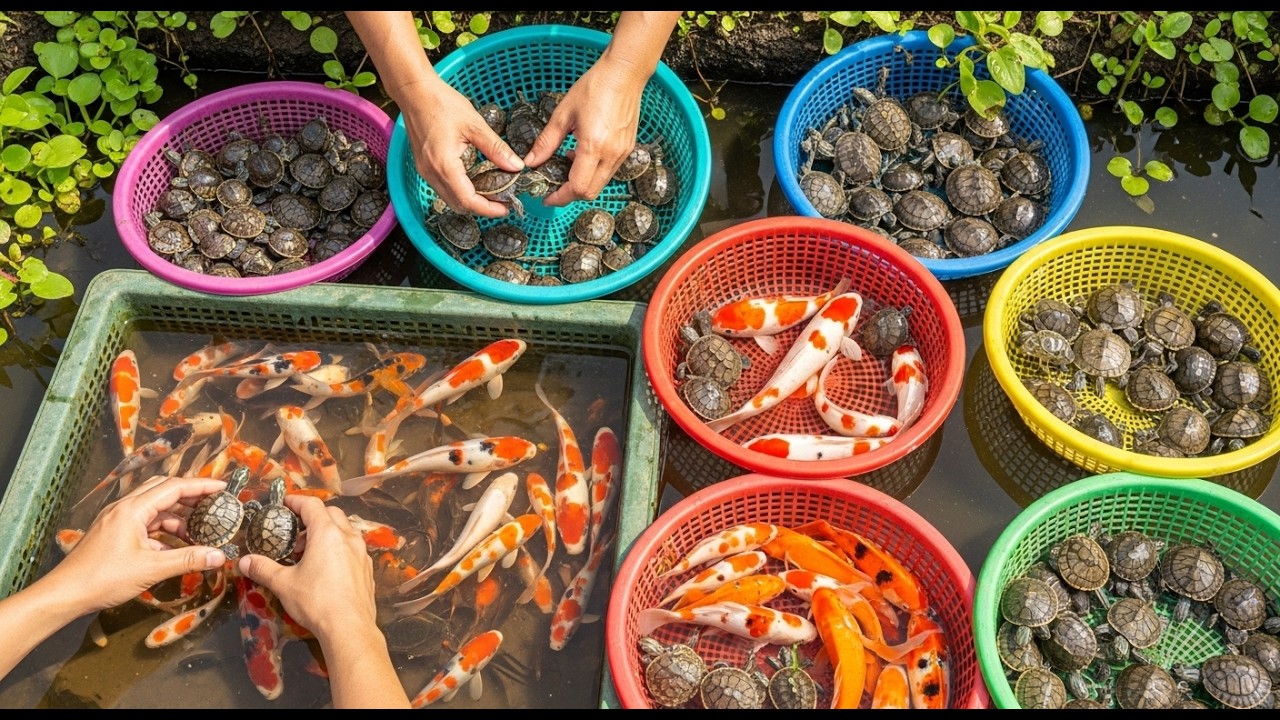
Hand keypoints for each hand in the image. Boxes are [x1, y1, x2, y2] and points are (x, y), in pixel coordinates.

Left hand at [45, 474, 229, 614]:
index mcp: (132, 509)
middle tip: (212, 505)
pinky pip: (143, 524)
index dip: (200, 486)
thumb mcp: (151, 569)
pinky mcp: (113, 533)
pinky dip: (162, 532)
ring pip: (153, 509)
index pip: (173, 487)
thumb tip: (218, 556)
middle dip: (190, 497)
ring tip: (197, 533)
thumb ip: (187, 559)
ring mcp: (117, 520)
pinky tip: (174, 548)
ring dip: (176, 518)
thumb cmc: (103, 578)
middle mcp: (124, 508)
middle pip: (163, 491)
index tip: (222, 489)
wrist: (65, 594)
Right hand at [236, 494, 375, 643]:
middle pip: (331, 513)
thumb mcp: (284, 584)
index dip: (296, 501)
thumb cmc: (315, 601)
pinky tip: (327, 567)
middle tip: (294, 532)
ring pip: (345, 530)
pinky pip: (353, 547)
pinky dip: (339, 547)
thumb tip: (244, 561)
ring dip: (327, 532)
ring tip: (309, 551)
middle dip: (312, 517)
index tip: (285, 504)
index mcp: (327, 534)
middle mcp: (348, 537)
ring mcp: (361, 552)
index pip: (312, 505)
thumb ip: (263, 569)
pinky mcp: (367, 568)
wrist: (349, 627)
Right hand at [397, 75, 524, 217]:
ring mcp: (425, 171)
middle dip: (482, 208)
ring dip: (471, 201)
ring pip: (450, 198)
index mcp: (444, 165)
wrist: (414, 91)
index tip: (506, 208)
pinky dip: (460, 191)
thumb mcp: (475, 125)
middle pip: (458, 204)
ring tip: (492, 194)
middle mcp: (431, 173)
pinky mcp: (424, 166)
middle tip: (503, 202)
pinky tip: (475, 182)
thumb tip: (516, 167)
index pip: (468, 200)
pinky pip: (443, 188)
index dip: (488, 209)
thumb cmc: (442, 103)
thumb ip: (496, 149)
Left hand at [525, 57, 644, 206]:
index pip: (578, 187)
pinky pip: (609, 171)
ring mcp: (622, 153)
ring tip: (567, 161)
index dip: (561, 197)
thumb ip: (546, 142)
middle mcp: (611, 154)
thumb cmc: (594, 88)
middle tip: (554, 185)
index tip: (548, 196)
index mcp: (594, 146)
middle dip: (571, 194)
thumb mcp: (563, 113)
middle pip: (591, 192)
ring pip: (600, 183)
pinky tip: (583, 153)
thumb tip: (531, 162)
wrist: (624, 74)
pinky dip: (594, 171)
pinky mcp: (628, 149)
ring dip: (583, 181)